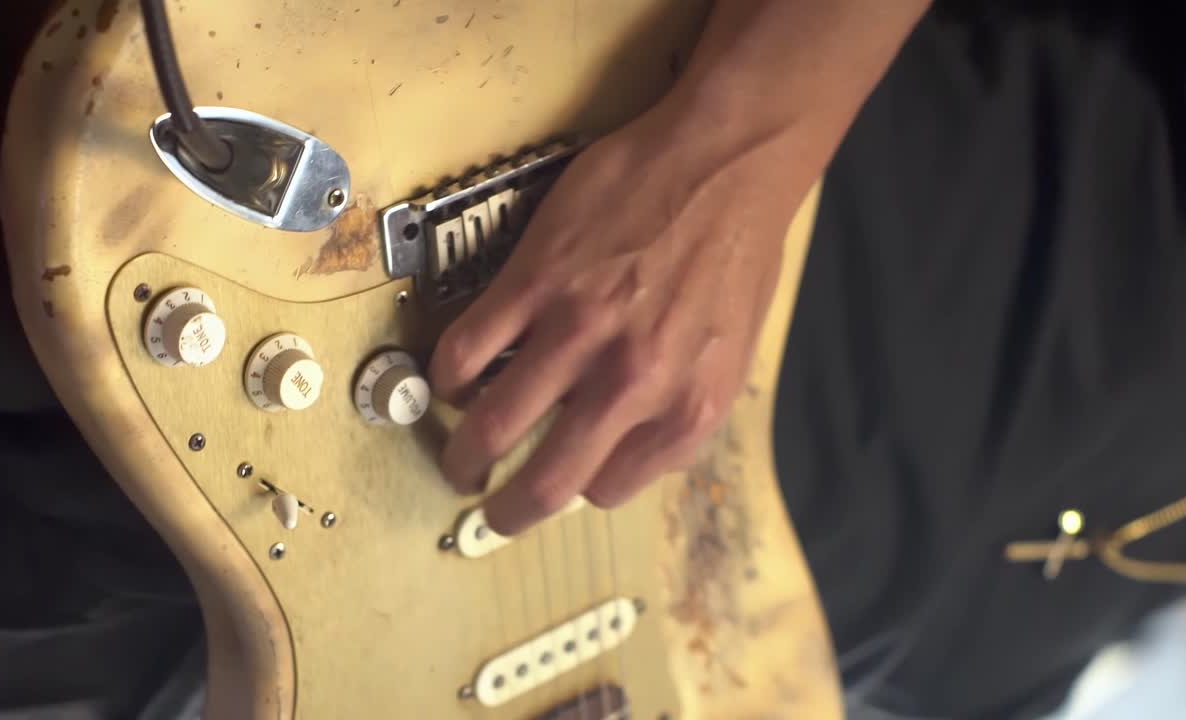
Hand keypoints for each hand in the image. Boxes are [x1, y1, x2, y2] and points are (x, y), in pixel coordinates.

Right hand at [428, 94, 812, 535]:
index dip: (577, 484)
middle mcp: (633, 385)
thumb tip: (633, 447)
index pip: (608, 490)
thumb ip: (679, 410)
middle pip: (545, 484)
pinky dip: (450, 376)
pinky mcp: (536, 283)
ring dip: (464, 453)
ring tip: (456, 456)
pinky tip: (453, 378)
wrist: (726, 161)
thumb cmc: (736, 252)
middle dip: (506, 512)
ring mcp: (579, 333)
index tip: (560, 473)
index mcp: (687, 412)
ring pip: (495, 425)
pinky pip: (469, 351)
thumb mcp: (730, 356)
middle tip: (486, 509)